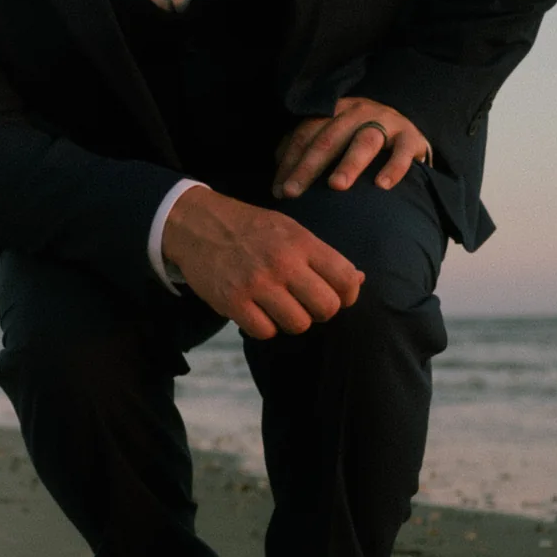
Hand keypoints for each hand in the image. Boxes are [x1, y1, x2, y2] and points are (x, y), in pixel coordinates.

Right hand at [162, 184, 363, 340]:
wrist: (198, 224)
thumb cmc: (250, 229)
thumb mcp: (290, 230)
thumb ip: (322, 256)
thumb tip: (358, 280)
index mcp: (302, 242)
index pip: (346, 279)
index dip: (348, 295)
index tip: (336, 296)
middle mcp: (283, 263)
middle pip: (326, 308)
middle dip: (320, 312)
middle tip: (306, 305)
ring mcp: (257, 283)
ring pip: (297, 324)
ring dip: (291, 321)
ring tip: (280, 308)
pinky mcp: (233, 301)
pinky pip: (264, 332)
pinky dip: (264, 327)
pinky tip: (257, 312)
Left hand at [272, 97, 430, 198]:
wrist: (407, 126)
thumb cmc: (360, 137)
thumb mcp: (334, 135)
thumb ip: (307, 149)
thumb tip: (279, 176)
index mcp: (333, 112)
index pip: (306, 134)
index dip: (290, 161)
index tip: (278, 190)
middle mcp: (358, 112)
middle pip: (329, 137)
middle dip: (309, 166)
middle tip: (293, 191)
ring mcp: (386, 122)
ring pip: (365, 141)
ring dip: (349, 163)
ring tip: (336, 186)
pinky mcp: (411, 137)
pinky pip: (402, 151)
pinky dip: (393, 168)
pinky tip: (381, 186)